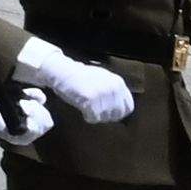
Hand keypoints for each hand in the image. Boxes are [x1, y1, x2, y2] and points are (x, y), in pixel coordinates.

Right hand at [18, 36, 136, 128]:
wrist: (62, 71)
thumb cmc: (80, 77)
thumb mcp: (103, 79)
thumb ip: (113, 91)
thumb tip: (120, 108)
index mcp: (118, 83)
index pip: (128, 107)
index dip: (118, 113)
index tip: (108, 113)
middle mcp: (113, 88)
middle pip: (117, 114)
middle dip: (107, 116)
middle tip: (96, 112)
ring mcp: (102, 94)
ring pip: (105, 117)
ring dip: (97, 117)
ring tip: (88, 110)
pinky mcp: (90, 100)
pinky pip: (94, 118)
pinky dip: (88, 117)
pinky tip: (83, 111)